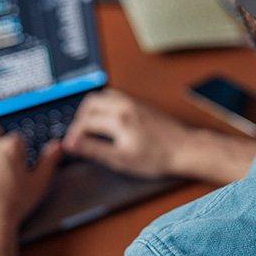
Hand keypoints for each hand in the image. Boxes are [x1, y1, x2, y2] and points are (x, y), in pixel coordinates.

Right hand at [62, 89, 189, 178]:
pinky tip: (108, 120)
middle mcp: (124, 105)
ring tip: (91, 127)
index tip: (71, 146)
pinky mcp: (140, 103)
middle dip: (80, 119)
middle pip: (90, 103)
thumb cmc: (157, 157)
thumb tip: (72, 144)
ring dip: (92, 109)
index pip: (85, 122)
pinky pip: (115, 96)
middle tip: (79, 135)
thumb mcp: (121, 160)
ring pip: (102, 96)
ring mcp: (133, 101)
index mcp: (118, 119)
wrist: (184, 148)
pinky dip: (104, 105)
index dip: (74, 135)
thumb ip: (94, 150)